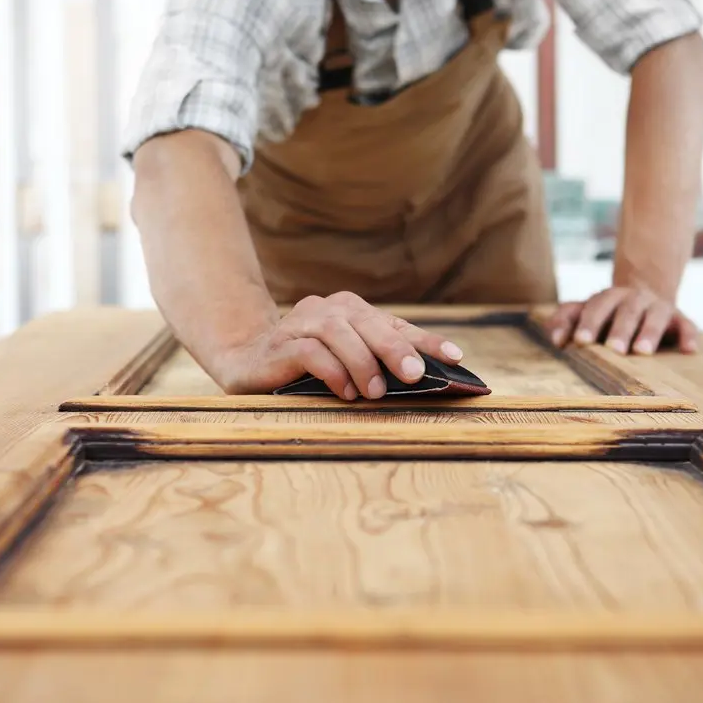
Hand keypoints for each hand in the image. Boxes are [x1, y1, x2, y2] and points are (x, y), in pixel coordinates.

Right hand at [212, 292, 464, 397]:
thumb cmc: (306, 367)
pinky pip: (309, 351)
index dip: (426, 339)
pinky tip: (344, 392)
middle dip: (395, 348)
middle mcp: (328, 310)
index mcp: (351, 312)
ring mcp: (301, 324)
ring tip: (375, 392)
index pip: (395, 323)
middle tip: (414, 375)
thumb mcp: (346, 364)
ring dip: (361, 362)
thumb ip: (378, 365)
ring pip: (338, 332)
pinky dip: (331, 371)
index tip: (457, 358)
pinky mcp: (279, 345)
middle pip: (368, 322)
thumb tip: (425, 381)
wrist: (245, 363)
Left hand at [545, 286, 697, 354]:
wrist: (644, 293)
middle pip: (626, 312)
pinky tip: (688, 350)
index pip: (596, 307)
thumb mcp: (584, 311)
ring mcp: (657, 307)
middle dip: (620, 330)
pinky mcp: (679, 318)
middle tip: (613, 349)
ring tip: (642, 352)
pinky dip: (688, 336)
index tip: (581, 341)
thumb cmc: (607, 312)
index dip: (589, 323)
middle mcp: (633, 299)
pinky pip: (686, 325)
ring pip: (655, 317)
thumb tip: (555, 340)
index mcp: (608, 298)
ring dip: (649, 333)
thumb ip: (565, 320)